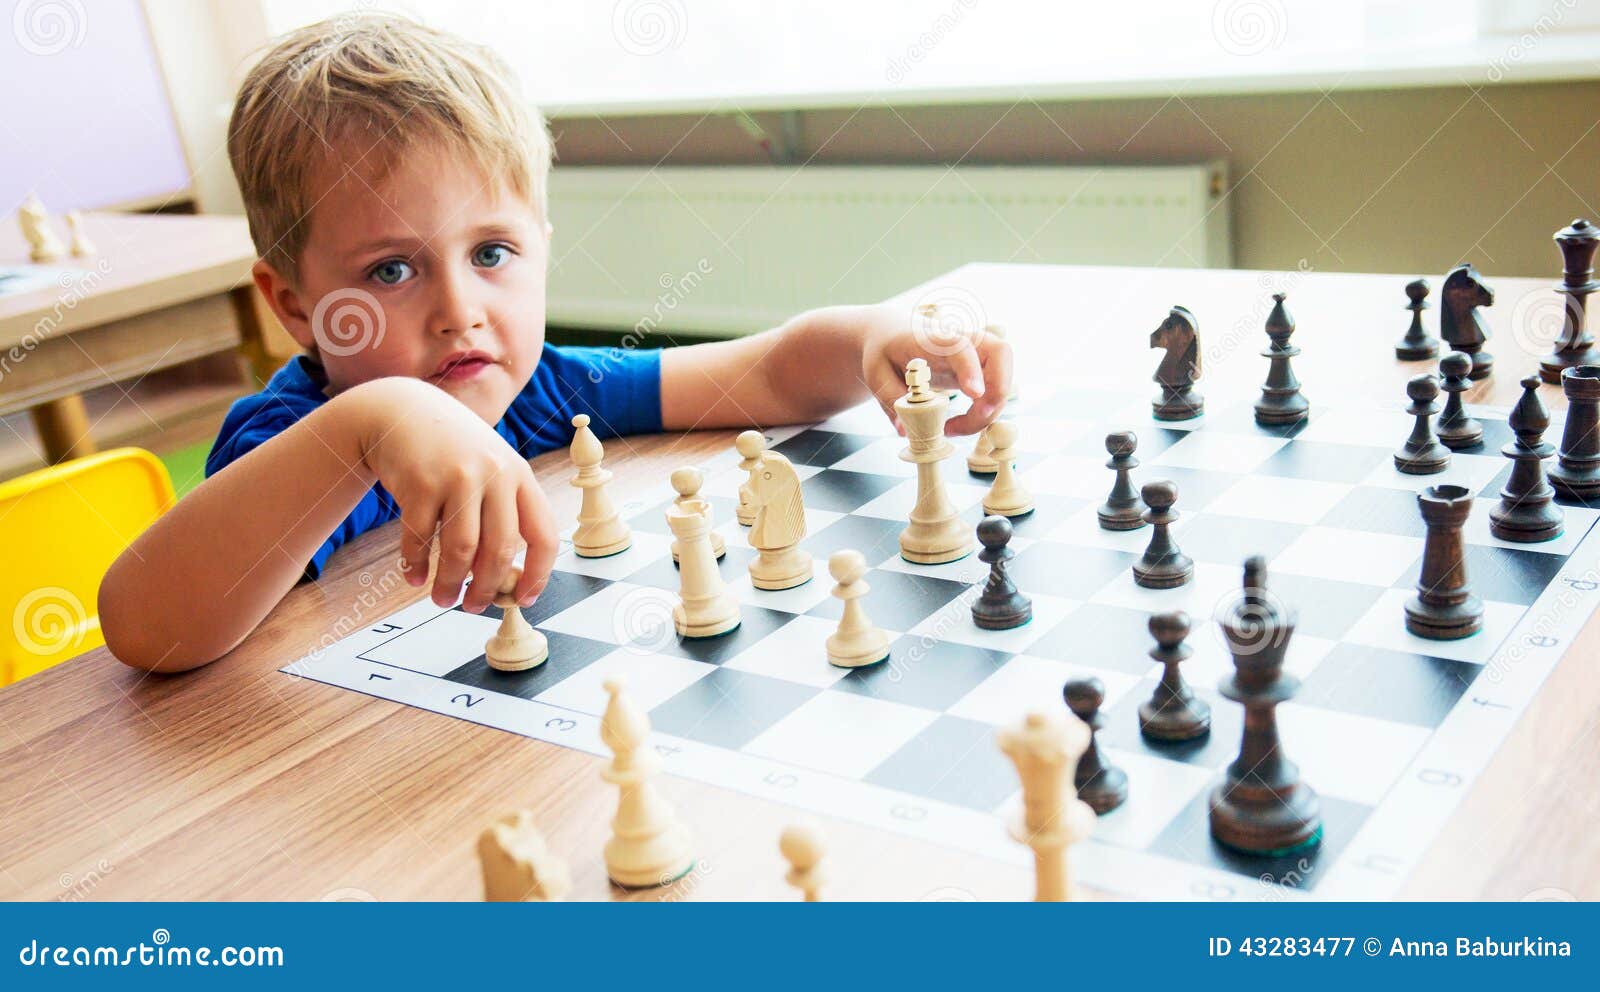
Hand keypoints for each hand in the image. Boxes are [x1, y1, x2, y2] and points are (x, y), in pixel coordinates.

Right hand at [353, 378, 557, 612]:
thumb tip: (507, 579)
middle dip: (486, 588)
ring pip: (461, 550)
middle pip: (500, 550)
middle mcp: (495, 475)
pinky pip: (420, 538)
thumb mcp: (491, 469)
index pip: (543, 535)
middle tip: (474, 607)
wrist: (403, 411)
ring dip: (450, 584)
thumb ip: (503, 513)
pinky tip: (414, 576)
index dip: (538, 575)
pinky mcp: (420, 483)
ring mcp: (458, 477)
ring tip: (443, 599)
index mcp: (520, 476)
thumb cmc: (454, 452)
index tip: (523, 599)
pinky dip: (416, 564)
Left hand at [859, 302, 1013, 435]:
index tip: (974, 393)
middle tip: (980, 415)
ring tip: (951, 428)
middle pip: (1001, 354)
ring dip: (988, 410)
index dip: (971, 369)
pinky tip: (957, 424)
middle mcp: (963, 341)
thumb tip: (905, 430)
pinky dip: (983, 413)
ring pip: (1003, 377)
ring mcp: (975, 355)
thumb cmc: (885, 350)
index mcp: (934, 338)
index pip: (961, 347)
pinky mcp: (979, 371)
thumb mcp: (876, 372)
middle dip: (999, 388)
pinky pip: (995, 391)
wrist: (891, 335)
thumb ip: (890, 398)